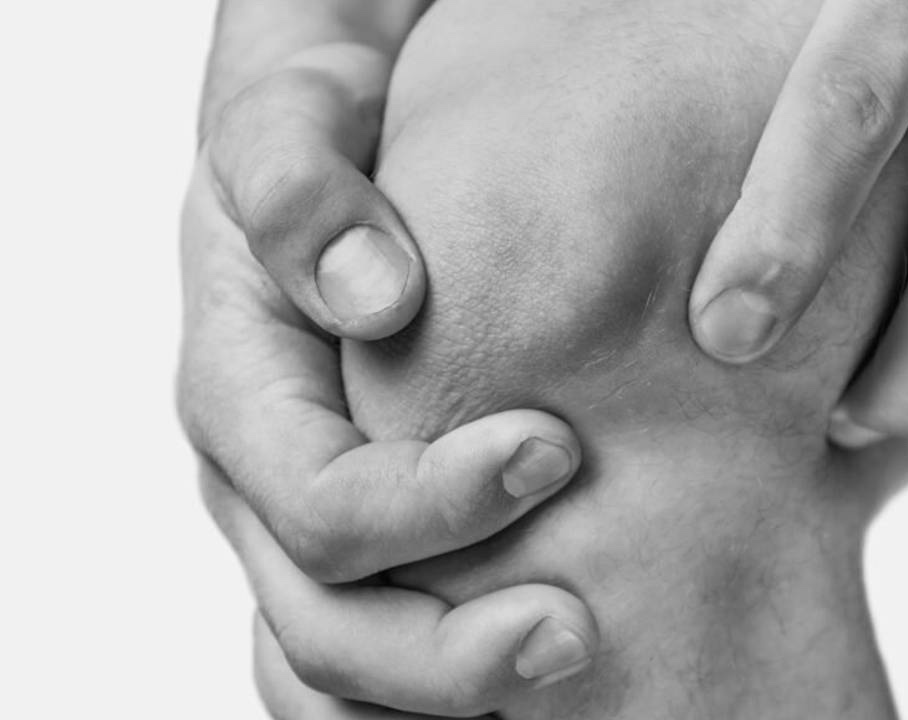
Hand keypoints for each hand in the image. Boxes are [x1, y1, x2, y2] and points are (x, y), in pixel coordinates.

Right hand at [180, 38, 596, 715]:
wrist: (323, 159)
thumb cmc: (320, 136)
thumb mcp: (292, 117)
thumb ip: (304, 189)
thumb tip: (378, 300)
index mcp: (240, 396)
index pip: (324, 504)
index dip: (437, 503)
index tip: (557, 447)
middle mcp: (258, 487)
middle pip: (324, 629)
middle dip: (450, 653)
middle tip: (579, 629)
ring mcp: (298, 529)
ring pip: (334, 677)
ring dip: (445, 702)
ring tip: (571, 666)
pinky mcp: (355, 543)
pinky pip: (369, 667)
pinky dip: (440, 698)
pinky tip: (532, 690)